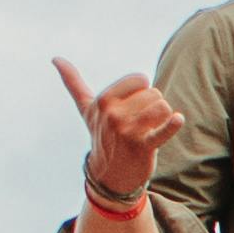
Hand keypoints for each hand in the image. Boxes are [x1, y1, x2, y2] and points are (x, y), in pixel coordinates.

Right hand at [56, 57, 188, 210]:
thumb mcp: (86, 109)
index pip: (141, 80)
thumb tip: (55, 58)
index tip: (133, 107)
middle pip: (154, 94)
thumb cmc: (102, 134)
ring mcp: (127, 131)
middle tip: (140, 124)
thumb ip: (73, 83)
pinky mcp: (142, 147)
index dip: (143, 92)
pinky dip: (173, 124)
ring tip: (150, 130)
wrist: (109, 174)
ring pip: (163, 107)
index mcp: (103, 100)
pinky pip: (163, 131)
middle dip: (152, 107)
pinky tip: (177, 120)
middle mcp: (113, 114)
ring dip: (163, 118)